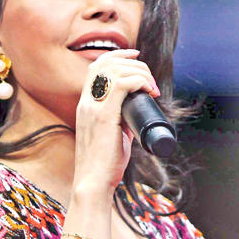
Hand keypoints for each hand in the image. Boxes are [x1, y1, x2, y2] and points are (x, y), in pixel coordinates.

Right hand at [72, 49, 160, 194]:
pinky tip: (148, 90)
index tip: (137, 57)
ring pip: (115, 70)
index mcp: (86, 104)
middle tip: (151, 80)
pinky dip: (139, 81)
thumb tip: (137, 112)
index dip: (117, 55)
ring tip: (152, 87)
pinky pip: (122, 85)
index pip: (96, 67)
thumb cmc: (105, 163)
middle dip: (134, 63)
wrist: (94, 183)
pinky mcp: (104, 116)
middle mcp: (87, 102)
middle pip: (107, 63)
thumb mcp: (113, 135)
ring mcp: (93, 108)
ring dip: (139, 72)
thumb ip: (121, 120)